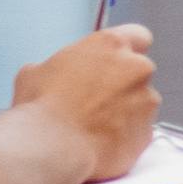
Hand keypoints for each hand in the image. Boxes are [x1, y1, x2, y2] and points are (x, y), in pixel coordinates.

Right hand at [14, 22, 162, 172]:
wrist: (53, 148)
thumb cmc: (41, 106)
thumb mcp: (34, 72)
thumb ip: (58, 67)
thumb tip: (53, 76)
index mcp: (111, 45)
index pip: (138, 36)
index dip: (127, 50)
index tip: (115, 63)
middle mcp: (137, 69)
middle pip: (138, 72)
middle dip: (123, 83)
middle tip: (96, 100)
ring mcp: (147, 102)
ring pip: (142, 103)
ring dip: (126, 111)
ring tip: (94, 127)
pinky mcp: (147, 133)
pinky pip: (139, 131)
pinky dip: (126, 136)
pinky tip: (101, 144)